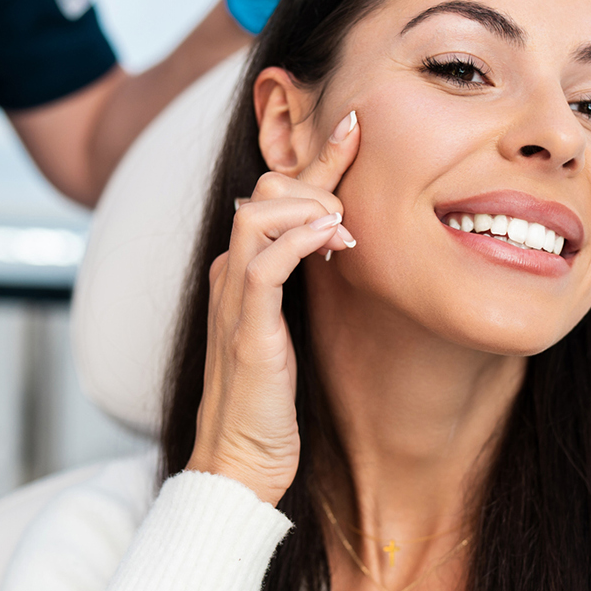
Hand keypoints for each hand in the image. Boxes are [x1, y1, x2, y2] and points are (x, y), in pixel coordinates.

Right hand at [185, 109, 358, 503]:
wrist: (238, 463)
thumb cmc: (269, 404)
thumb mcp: (292, 330)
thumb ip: (304, 286)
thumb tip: (343, 244)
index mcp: (243, 270)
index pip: (275, 194)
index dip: (315, 157)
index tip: (353, 128)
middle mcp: (231, 273)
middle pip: (265, 189)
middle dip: (318, 178)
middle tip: (359, 200)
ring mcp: (234, 299)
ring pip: (259, 212)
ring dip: (311, 207)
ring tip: (345, 228)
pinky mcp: (246, 329)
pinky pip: (265, 264)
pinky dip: (299, 240)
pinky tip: (332, 240)